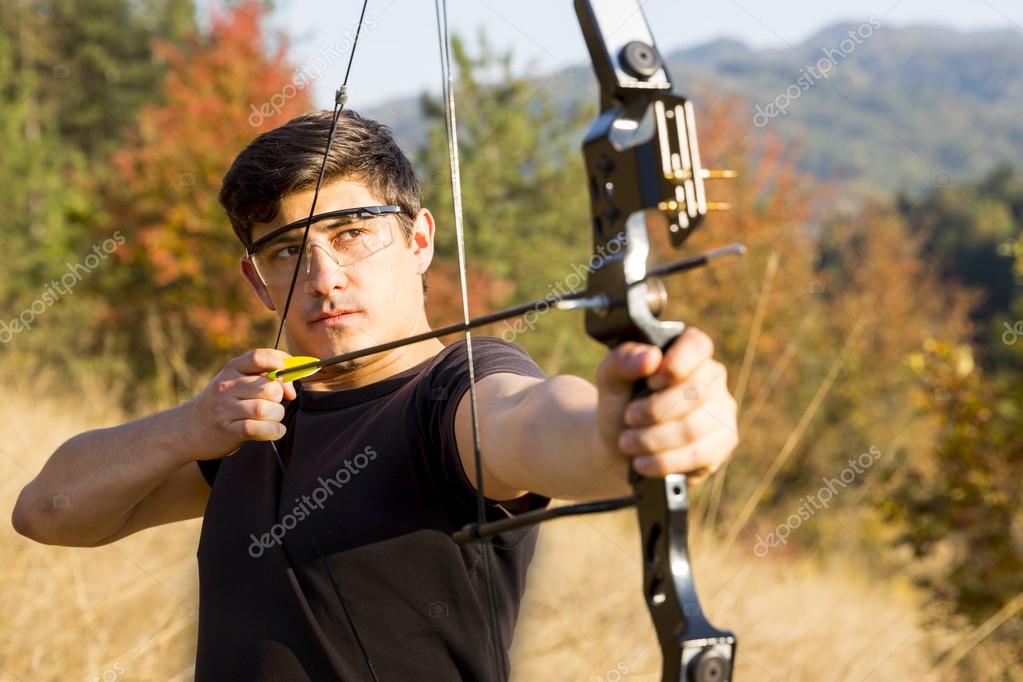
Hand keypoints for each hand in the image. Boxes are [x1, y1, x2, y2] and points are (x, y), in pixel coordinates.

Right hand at [188, 349, 297, 459]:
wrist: (190, 428)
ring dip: (277, 415)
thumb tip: (290, 388)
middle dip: (280, 396)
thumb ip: (264, 377)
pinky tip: (275, 430)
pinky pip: (258, 429)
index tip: (289, 375)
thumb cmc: (225, 402)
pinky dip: (274, 430)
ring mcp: (225, 409)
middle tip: (275, 402)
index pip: (259, 357)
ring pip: (266, 409)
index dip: (281, 362)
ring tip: (273, 417)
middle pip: (269, 387)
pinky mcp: (228, 431)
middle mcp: (226, 386)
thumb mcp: (238, 381)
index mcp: (232, 369)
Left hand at [595, 328, 737, 482]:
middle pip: (695, 392)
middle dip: (655, 410)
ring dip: (653, 439)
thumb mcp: (610, 379)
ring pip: (694, 427)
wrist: (621, 444)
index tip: (652, 381)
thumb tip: (650, 356)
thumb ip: (622, 361)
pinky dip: (665, 461)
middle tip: (629, 418)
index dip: (677, 363)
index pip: (698, 345)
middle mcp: (712, 378)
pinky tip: (642, 462)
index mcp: (687, 352)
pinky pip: (700, 454)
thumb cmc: (621, 403)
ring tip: (627, 442)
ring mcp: (722, 410)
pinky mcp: (723, 442)